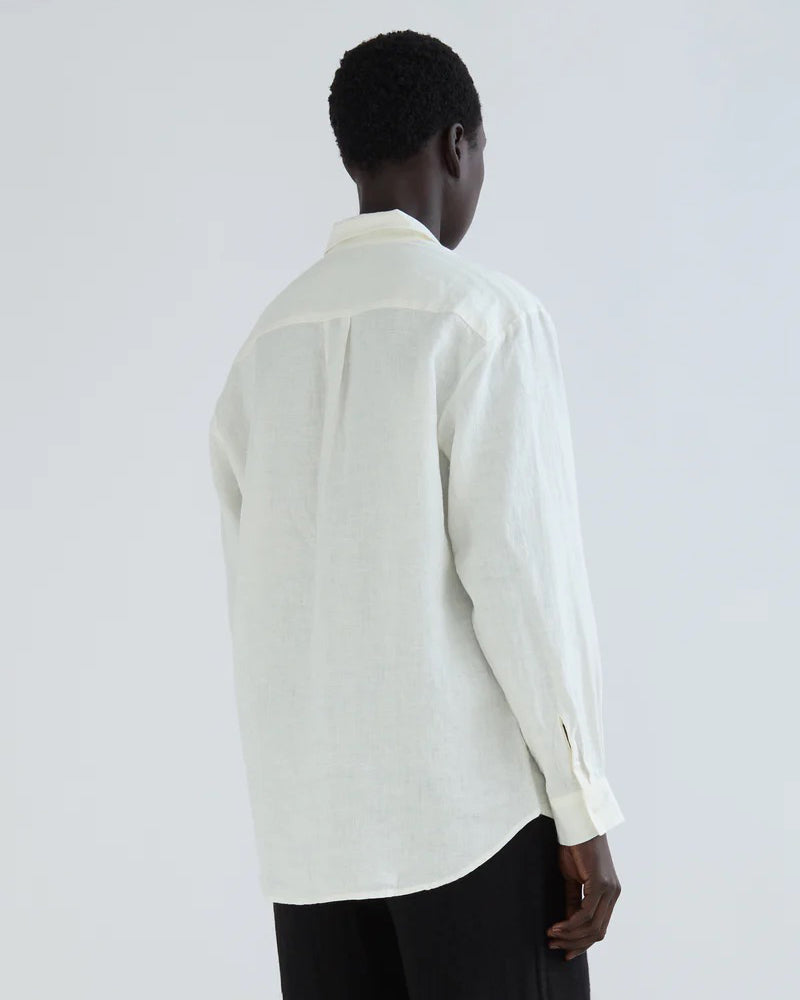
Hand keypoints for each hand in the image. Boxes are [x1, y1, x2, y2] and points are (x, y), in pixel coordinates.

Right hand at [546, 833, 620, 960]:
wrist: (577, 824)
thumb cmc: (574, 847)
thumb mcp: (572, 879)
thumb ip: (573, 902)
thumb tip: (568, 925)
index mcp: (609, 894)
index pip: (599, 928)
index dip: (582, 943)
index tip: (564, 951)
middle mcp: (613, 894)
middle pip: (597, 932)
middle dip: (575, 943)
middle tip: (554, 946)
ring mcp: (610, 890)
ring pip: (592, 926)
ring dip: (570, 936)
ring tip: (552, 936)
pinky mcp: (601, 884)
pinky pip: (586, 914)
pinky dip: (571, 924)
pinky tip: (556, 926)